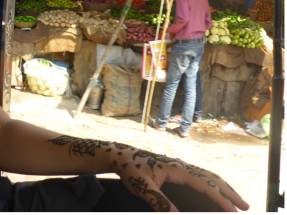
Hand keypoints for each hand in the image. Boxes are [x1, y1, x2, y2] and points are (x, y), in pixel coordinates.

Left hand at [107, 147, 247, 211]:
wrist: (119, 155)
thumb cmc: (129, 169)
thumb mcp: (142, 186)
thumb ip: (159, 201)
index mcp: (177, 168)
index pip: (204, 184)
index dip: (220, 198)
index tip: (232, 210)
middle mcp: (182, 165)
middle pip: (212, 178)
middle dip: (229, 192)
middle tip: (245, 207)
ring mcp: (180, 166)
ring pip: (208, 176)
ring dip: (224, 188)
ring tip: (237, 201)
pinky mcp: (177, 168)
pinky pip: (201, 176)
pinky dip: (213, 184)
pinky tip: (215, 192)